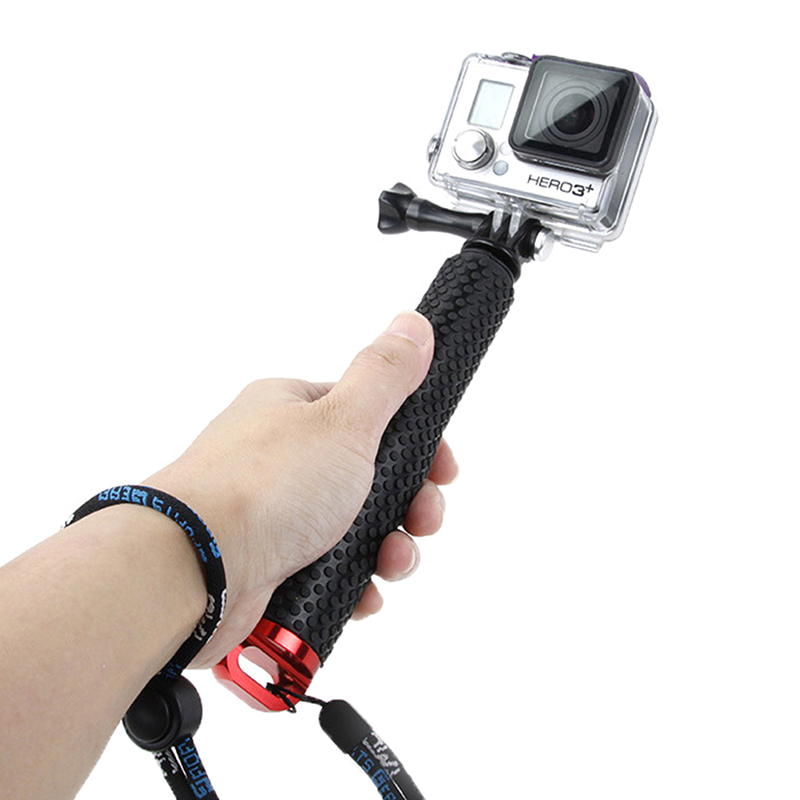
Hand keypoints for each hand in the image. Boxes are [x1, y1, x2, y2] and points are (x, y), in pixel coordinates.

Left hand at [146, 311, 457, 667]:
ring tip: (391, 562)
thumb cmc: (263, 488)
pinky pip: (329, 570)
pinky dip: (353, 582)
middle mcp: (284, 459)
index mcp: (295, 411)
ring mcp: (276, 513)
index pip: (372, 415)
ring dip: (387, 548)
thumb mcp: (342, 420)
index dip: (416, 443)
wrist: (192, 571)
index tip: (443, 470)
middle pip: (370, 477)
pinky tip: (363, 592)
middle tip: (421, 520)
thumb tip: (412, 324)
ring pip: (355, 528)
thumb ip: (384, 375)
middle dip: (408, 504)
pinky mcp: (271, 562)